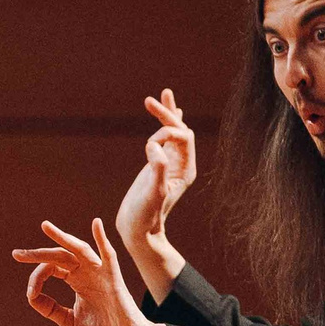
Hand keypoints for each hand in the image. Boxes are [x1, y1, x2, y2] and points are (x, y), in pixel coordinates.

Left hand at [13, 217, 167, 325]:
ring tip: (45, 226)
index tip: (30, 292)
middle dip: (38, 254)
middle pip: (60, 256)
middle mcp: (87, 274)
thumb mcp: (69, 321)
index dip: (37, 277)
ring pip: (79, 250)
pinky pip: (109, 255)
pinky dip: (102, 238)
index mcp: (77, 282)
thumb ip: (50, 309)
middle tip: (17, 254)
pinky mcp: (113, 279)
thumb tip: (32, 295)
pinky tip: (95, 223)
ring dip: (62, 238)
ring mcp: (100, 274)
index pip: (52, 269)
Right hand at [114, 91, 195, 252]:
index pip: (183, 138)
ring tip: (162, 95)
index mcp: (185, 170)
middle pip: (180, 130)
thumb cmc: (146, 216)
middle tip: (150, 101)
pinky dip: (164, 124)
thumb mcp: (153, 194)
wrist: (138, 230)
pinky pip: (166, 140)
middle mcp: (182, 164)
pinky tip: (166, 111)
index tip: (149, 145)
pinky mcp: (159, 164)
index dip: (167, 134)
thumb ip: (157, 170)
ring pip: (174, 132)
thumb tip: (154, 147)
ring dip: (167, 113)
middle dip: (167, 115)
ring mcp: (170, 163)